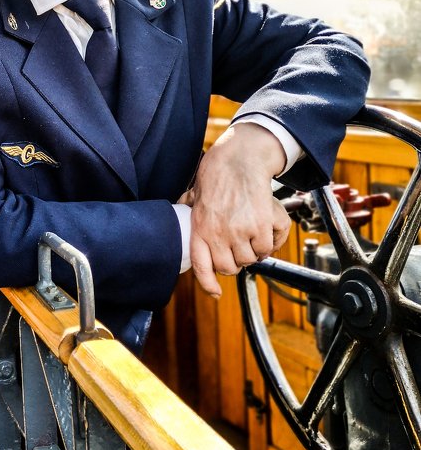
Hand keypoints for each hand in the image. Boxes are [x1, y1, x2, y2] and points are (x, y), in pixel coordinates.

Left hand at [183, 123, 291, 297]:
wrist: (240, 157)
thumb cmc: (218, 172)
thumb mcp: (196, 191)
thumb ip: (188, 205)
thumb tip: (179, 208)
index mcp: (200, 228)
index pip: (202, 266)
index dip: (208, 283)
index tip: (215, 292)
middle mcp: (219, 234)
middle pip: (230, 267)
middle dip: (237, 260)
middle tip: (241, 246)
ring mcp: (240, 231)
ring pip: (251, 259)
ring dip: (254, 251)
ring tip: (254, 233)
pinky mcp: (261, 226)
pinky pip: (268, 248)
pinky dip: (271, 241)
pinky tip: (266, 227)